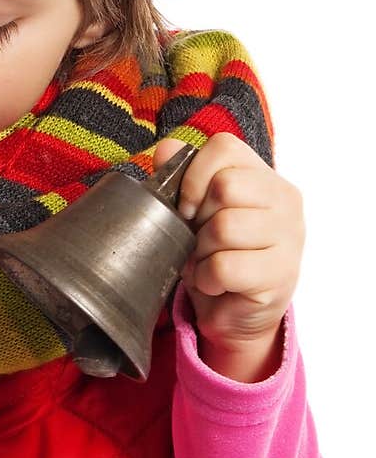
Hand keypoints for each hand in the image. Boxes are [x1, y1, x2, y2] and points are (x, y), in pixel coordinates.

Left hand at [152, 133, 304, 381]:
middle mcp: (284, 199)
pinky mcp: (281, 273)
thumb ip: (182, 175)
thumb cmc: (216, 252)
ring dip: (202, 251)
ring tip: (208, 261)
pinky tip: (216, 283)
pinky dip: (207, 278)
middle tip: (202, 239)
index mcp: (263, 175)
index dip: (194, 175)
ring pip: (224, 227)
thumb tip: (167, 148)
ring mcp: (289, 236)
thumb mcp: (194, 210)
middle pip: (224, 187)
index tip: (187, 205)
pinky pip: (225, 266)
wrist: (234, 310)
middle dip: (199, 219)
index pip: (224, 147)